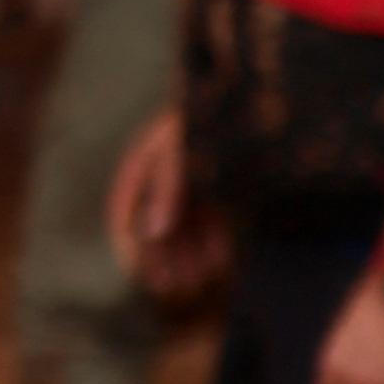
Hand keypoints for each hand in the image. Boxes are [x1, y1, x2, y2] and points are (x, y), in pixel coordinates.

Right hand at [102, 109, 219, 299]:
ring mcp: (194, 184)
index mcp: (146, 163)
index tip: (146, 274)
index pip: (127, 213)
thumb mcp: (186, 150)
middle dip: (164, 258)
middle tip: (175, 287)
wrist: (257, 96)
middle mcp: (166, 176)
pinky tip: (221, 264)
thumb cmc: (211, 118)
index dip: (134, 246)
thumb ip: (168, 188)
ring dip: (188, 256)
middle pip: (156, 227)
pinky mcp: (221, 190)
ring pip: (185, 229)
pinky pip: (211, 223)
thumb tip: (153, 232)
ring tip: (199, 280)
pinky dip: (213, 244)